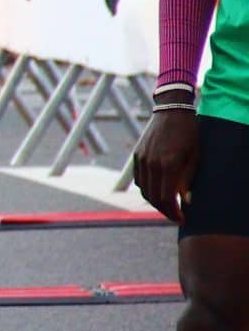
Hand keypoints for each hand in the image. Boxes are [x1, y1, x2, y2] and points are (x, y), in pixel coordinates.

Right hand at [135, 108, 199, 223]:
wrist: (171, 111)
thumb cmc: (188, 134)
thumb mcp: (194, 157)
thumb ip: (187, 180)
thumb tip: (185, 201)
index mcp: (168, 164)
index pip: (166, 197)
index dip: (173, 212)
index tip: (182, 219)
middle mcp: (151, 164)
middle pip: (153, 197)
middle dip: (164, 211)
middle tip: (176, 217)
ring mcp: (141, 159)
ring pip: (144, 190)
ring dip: (155, 202)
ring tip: (168, 206)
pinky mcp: (137, 156)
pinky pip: (139, 180)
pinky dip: (147, 189)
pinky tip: (158, 191)